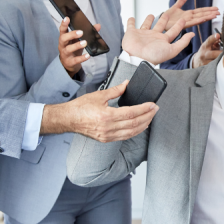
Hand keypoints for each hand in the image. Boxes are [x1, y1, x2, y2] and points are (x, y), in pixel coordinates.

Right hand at [42, 80, 158, 141]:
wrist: (68, 119)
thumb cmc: (80, 107)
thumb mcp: (99, 95)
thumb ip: (115, 90)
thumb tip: (127, 84)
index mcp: (107, 116)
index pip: (131, 113)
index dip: (144, 109)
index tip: (152, 104)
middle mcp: (108, 128)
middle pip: (134, 123)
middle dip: (147, 116)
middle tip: (155, 109)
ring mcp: (107, 135)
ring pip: (131, 132)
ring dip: (143, 125)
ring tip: (151, 117)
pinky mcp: (106, 139)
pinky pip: (125, 136)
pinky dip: (135, 132)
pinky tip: (140, 126)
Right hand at [58, 17, 100, 77]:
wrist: (69, 63)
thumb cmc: (73, 49)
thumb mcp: (79, 40)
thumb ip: (87, 33)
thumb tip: (97, 26)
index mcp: (64, 38)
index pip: (62, 30)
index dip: (64, 24)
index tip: (67, 18)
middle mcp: (63, 45)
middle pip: (63, 38)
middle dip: (71, 34)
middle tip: (81, 32)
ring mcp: (65, 54)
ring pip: (68, 49)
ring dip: (76, 45)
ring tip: (85, 43)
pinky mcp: (70, 62)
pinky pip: (75, 60)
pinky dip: (82, 58)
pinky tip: (88, 55)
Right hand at [122, 14, 193, 64]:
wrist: (138, 59)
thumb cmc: (154, 56)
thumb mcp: (172, 50)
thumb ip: (182, 42)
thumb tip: (192, 35)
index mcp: (162, 41)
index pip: (173, 31)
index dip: (178, 26)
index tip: (183, 19)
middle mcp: (153, 37)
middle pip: (160, 26)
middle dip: (164, 20)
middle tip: (167, 14)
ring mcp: (142, 35)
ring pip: (146, 25)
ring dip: (148, 20)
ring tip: (151, 15)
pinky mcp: (131, 33)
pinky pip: (131, 26)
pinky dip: (130, 22)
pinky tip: (131, 18)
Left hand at [162, 0, 219, 30]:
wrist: (160, 23)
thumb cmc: (167, 18)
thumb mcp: (175, 7)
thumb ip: (181, 1)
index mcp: (188, 14)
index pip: (200, 11)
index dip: (208, 10)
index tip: (216, 8)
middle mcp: (189, 18)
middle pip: (202, 15)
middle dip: (210, 13)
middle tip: (219, 12)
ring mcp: (186, 22)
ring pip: (199, 19)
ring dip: (207, 17)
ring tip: (215, 15)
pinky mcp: (182, 25)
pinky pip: (191, 22)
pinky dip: (198, 20)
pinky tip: (204, 19)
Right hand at [192, 33, 221, 67]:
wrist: (196, 62)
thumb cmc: (206, 51)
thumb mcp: (208, 45)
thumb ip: (215, 41)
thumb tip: (223, 36)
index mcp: (205, 46)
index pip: (209, 41)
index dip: (214, 38)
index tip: (218, 35)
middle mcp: (204, 54)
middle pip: (215, 53)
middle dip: (222, 53)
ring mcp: (205, 62)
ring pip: (216, 61)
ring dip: (223, 60)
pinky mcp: (206, 69)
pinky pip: (216, 67)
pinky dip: (220, 66)